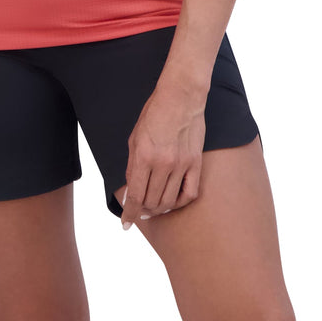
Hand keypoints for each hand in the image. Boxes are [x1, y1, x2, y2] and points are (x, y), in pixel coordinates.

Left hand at [120, 84, 206, 229]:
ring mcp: (181, 165)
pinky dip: (179, 202)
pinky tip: (172, 201)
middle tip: (140, 210)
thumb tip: (132, 191)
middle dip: (143, 211)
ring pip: (169, 201)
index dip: (130, 213)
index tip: (126, 223)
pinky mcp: (195, 163)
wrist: (180, 98)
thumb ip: (133, 167)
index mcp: (144, 156)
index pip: (135, 196)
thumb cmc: (154, 114)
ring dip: (159, 208)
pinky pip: (189, 194)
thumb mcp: (134, 138)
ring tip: (154, 207)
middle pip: (152, 202)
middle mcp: (163, 164)